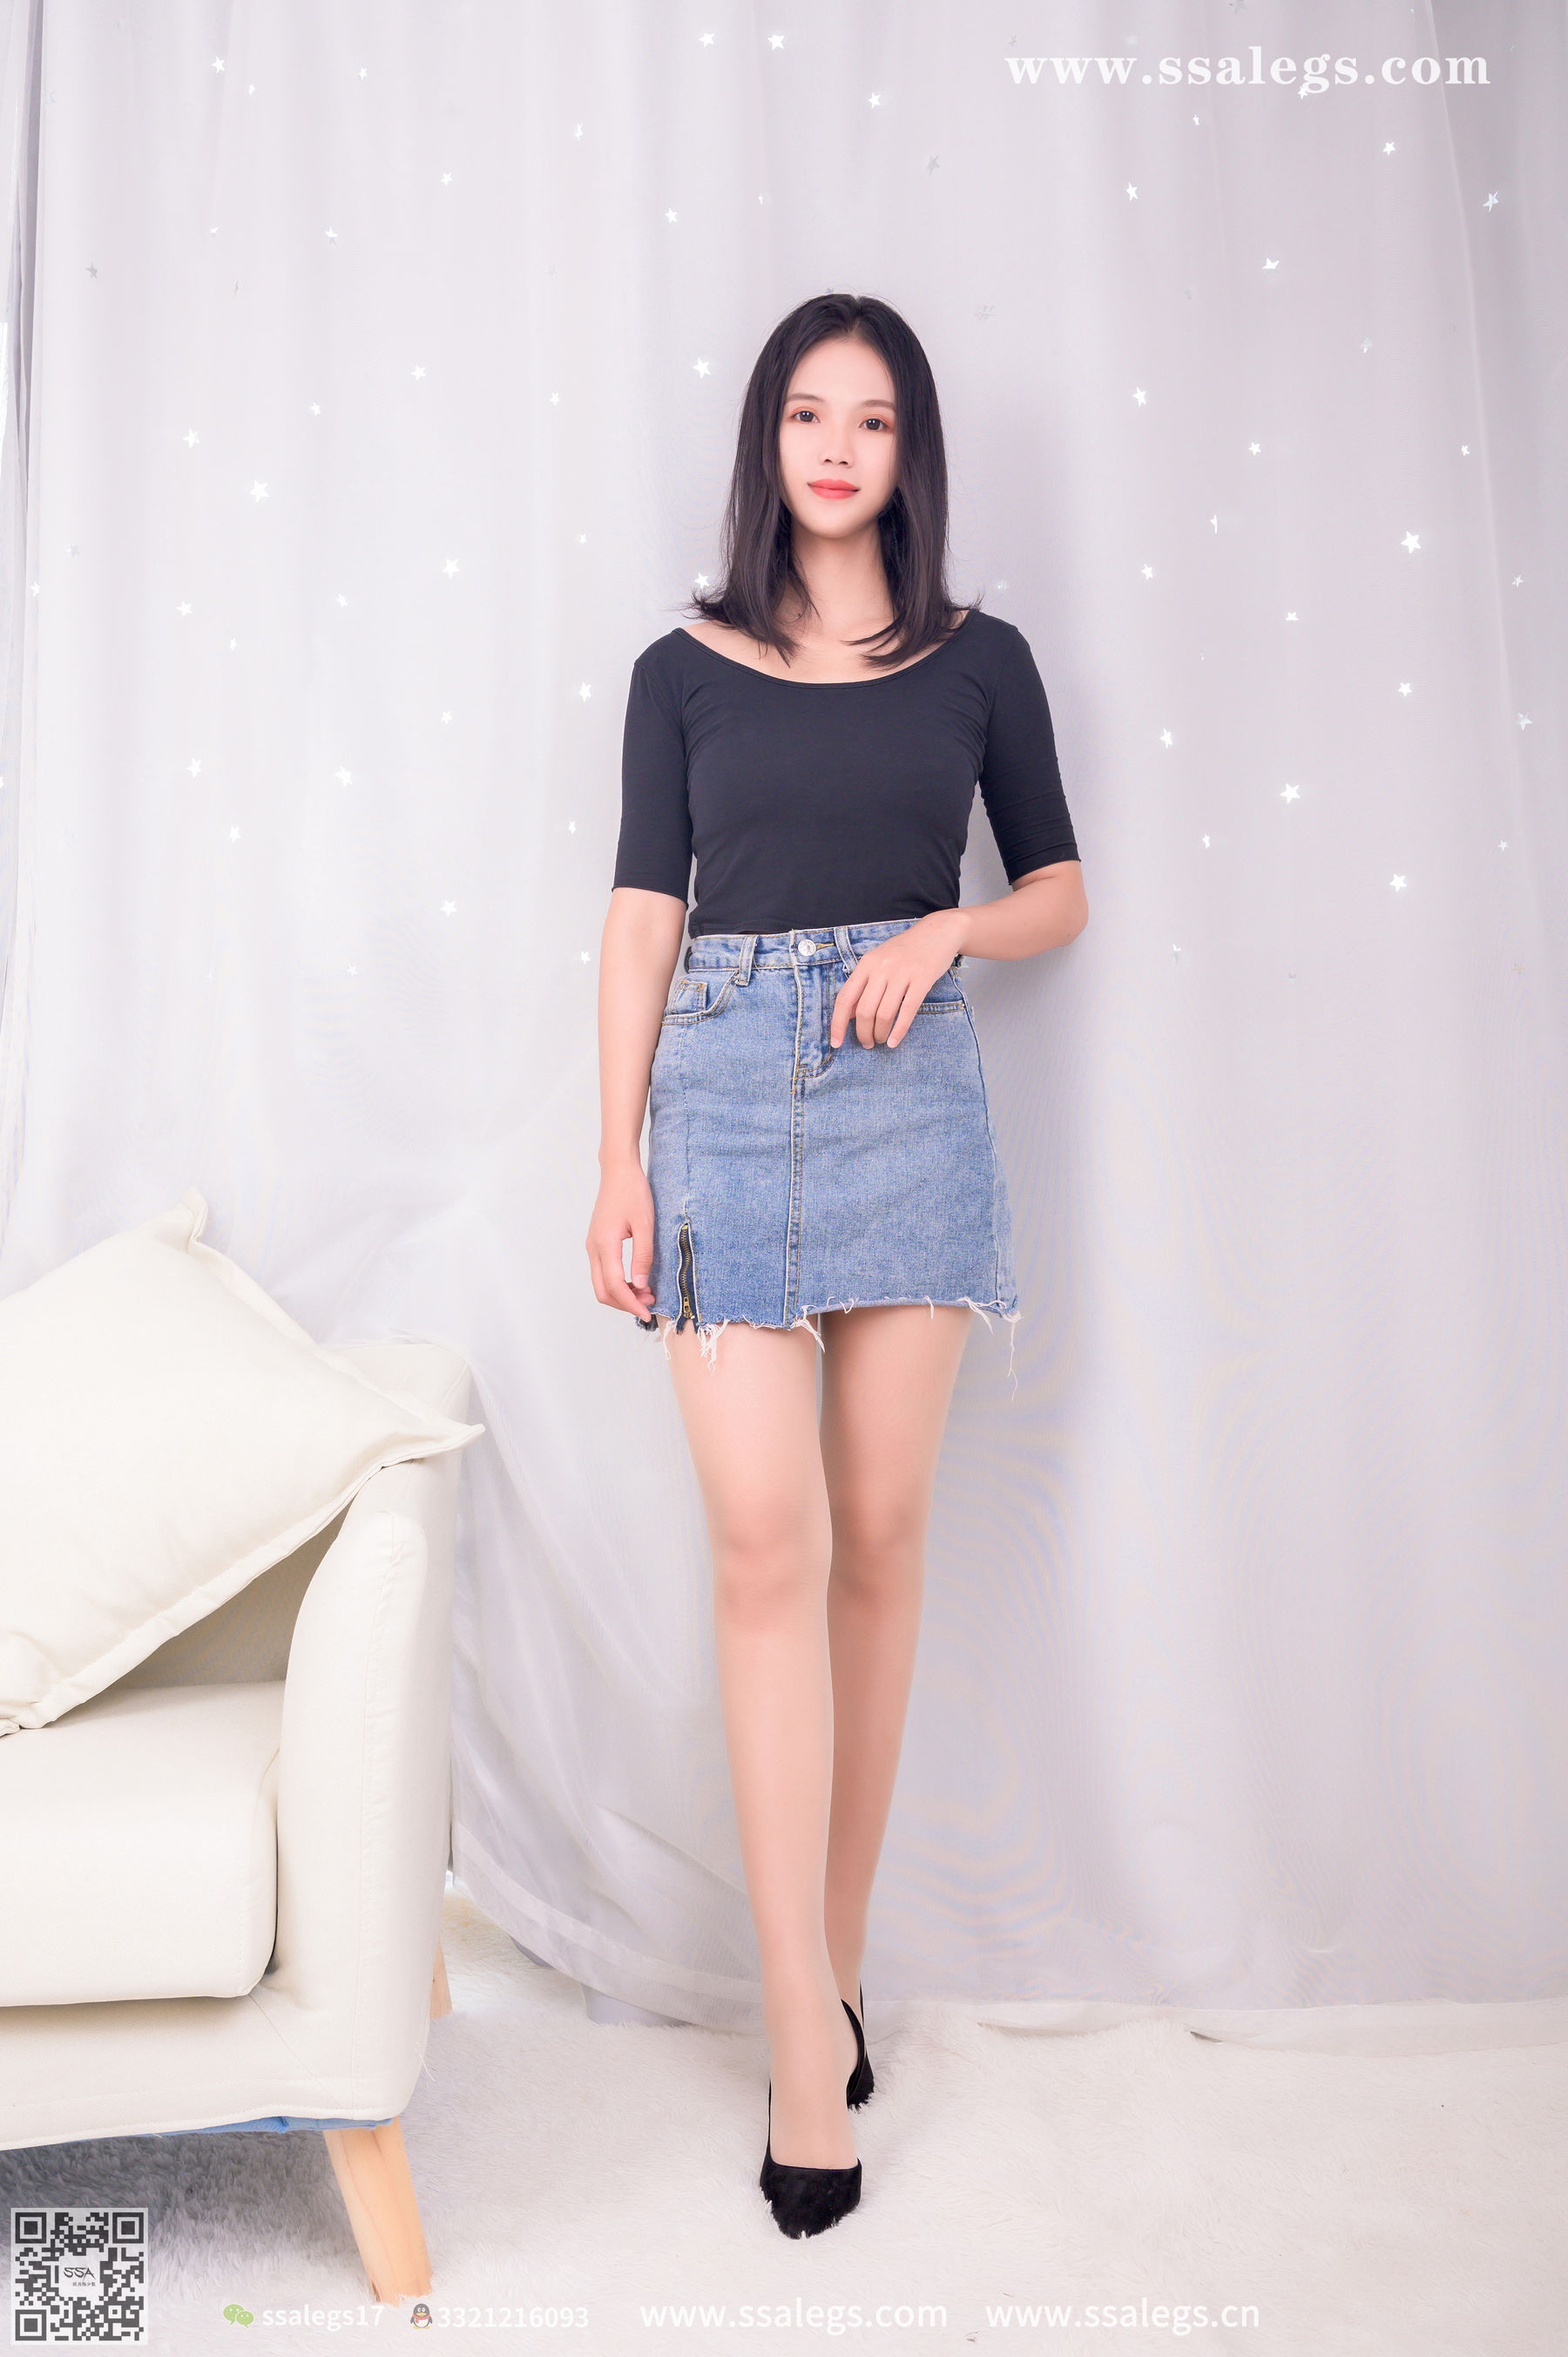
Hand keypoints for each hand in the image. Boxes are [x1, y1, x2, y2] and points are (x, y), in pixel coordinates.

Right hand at [586, 1159, 656, 1318]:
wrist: (618, 1171)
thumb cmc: (633, 1192)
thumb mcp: (645, 1224)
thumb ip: (643, 1256)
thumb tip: (642, 1285)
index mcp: (604, 1245)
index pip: (615, 1286)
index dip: (631, 1304)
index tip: (648, 1313)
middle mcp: (593, 1248)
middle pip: (603, 1291)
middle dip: (625, 1303)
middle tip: (649, 1304)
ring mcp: (592, 1246)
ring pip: (601, 1283)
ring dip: (622, 1294)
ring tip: (647, 1292)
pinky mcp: (597, 1243)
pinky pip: (603, 1272)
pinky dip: (618, 1282)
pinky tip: (637, 1280)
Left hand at [829, 911, 966, 1049]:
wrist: (936, 932)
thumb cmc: (905, 950)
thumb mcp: (878, 960)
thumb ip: (864, 984)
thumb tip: (849, 1015)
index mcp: (866, 963)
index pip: (845, 998)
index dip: (837, 1023)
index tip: (836, 1043)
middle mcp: (881, 968)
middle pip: (864, 1011)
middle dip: (863, 1033)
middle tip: (867, 1043)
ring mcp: (902, 973)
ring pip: (884, 1014)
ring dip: (880, 1033)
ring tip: (880, 1040)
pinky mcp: (922, 979)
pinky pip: (907, 1011)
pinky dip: (899, 1031)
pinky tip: (894, 1041)